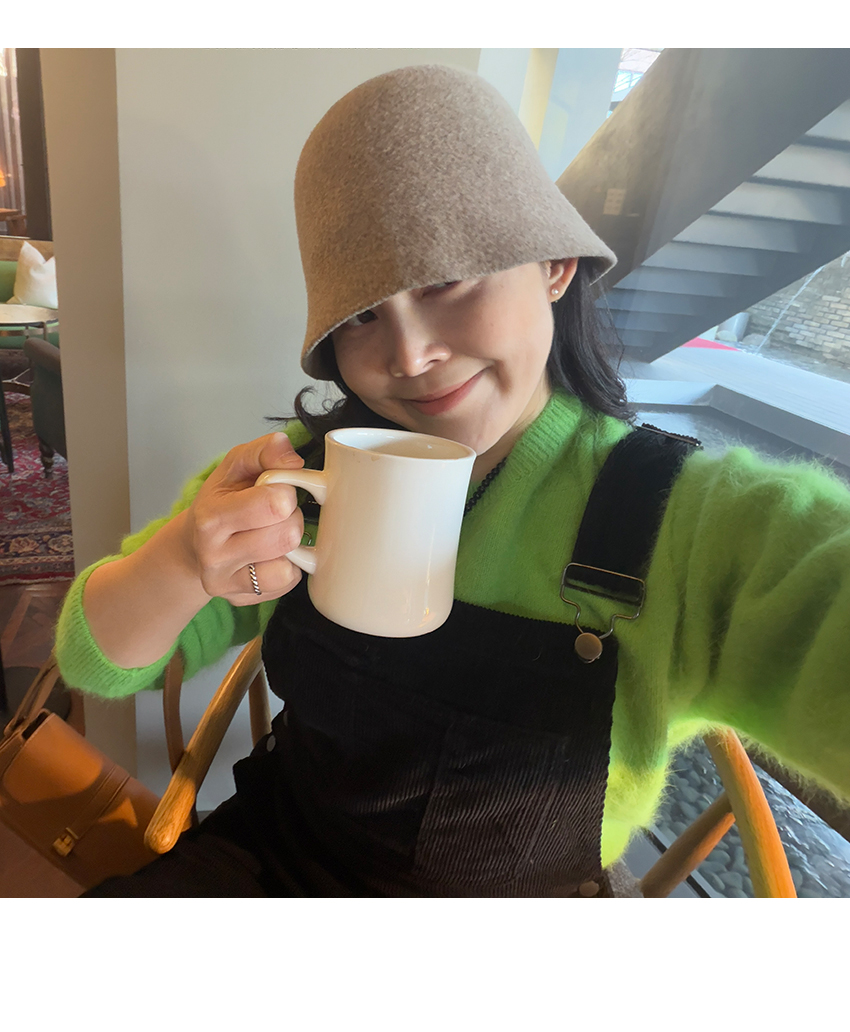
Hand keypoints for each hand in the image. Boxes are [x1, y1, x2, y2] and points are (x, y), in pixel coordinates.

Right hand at [180, 431, 306, 604]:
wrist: (192, 546)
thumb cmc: (222, 501)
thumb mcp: (235, 466)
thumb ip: (264, 452)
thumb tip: (290, 455)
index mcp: (211, 517)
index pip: (274, 503)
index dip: (286, 490)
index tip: (277, 489)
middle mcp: (214, 555)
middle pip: (287, 535)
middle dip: (291, 518)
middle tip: (276, 514)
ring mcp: (227, 583)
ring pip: (290, 564)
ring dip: (291, 545)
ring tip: (272, 533)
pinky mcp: (242, 600)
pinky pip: (289, 583)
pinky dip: (289, 567)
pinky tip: (271, 556)